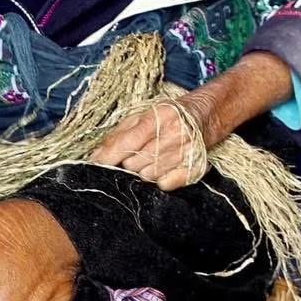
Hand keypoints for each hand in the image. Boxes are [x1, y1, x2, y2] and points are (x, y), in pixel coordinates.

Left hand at [90, 94, 213, 190]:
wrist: (205, 116)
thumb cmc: (167, 116)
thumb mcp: (142, 116)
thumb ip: (118, 134)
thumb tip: (95, 157)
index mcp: (160, 115)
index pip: (127, 142)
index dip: (108, 157)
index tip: (97, 165)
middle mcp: (176, 133)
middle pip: (135, 163)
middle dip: (128, 163)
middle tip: (135, 155)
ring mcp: (187, 152)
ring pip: (148, 176)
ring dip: (144, 171)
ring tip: (152, 158)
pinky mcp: (195, 168)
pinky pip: (165, 184)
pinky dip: (160, 179)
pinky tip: (164, 167)